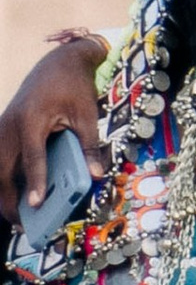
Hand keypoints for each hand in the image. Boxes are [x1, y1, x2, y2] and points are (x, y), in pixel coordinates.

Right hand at [0, 39, 105, 224]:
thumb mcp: (87, 113)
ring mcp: (3, 128)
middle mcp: (11, 125)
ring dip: (3, 191)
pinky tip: (13, 195)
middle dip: (9, 199)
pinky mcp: (2, 130)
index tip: (35, 205)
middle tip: (24, 223)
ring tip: (16, 215)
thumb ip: (90, 144)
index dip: (35, 182)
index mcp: (32, 119)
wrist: (57, 62)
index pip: (32, 157)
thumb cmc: (73, 86)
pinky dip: (3, 178)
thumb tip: (97, 175)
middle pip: (3, 170)